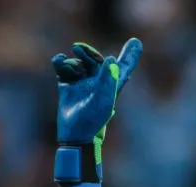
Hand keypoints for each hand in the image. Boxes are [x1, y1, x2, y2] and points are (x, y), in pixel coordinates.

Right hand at [52, 39, 141, 185]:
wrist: (74, 134)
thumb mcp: (103, 100)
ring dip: (73, 61)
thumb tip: (110, 59)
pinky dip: (61, 62)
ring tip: (68, 67)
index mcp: (111, 86)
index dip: (130, 55)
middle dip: (88, 53)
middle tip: (78, 48)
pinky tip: (59, 61)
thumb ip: (107, 80)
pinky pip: (65, 68)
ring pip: (79, 63)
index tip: (136, 42)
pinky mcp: (68, 86)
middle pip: (96, 60)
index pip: (123, 68)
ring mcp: (82, 84)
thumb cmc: (93, 120)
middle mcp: (97, 83)